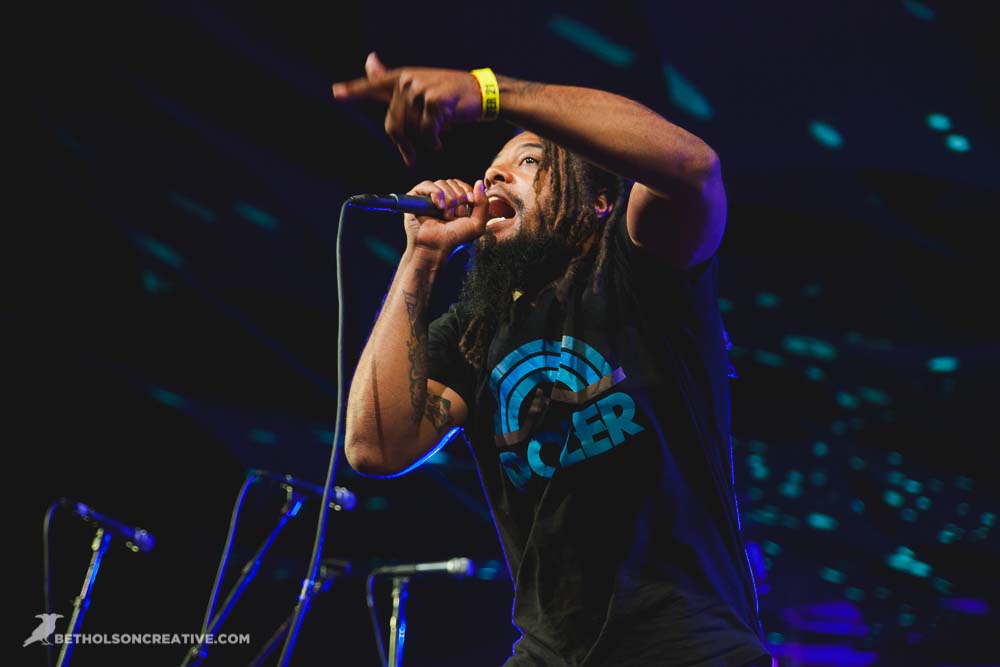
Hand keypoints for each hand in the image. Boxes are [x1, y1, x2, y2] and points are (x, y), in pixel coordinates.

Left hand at [331, 52, 484, 166]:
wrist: (482, 93)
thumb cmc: (449, 95)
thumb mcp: (421, 87)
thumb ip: (393, 82)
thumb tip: (370, 60)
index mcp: (403, 77)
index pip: (374, 84)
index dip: (355, 90)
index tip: (337, 93)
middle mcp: (408, 80)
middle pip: (393, 123)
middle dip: (403, 143)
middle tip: (411, 157)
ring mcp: (420, 89)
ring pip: (410, 130)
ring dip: (423, 141)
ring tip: (436, 139)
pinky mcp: (433, 102)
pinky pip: (426, 133)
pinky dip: (433, 142)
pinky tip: (441, 142)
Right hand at [403, 178, 489, 260]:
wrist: (436, 245)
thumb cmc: (455, 237)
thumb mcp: (477, 224)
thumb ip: (483, 203)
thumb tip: (479, 182)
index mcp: (457, 201)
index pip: (463, 185)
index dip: (467, 193)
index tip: (468, 206)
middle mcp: (443, 197)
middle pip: (454, 182)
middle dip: (458, 198)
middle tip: (456, 215)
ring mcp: (430, 196)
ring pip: (442, 183)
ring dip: (448, 199)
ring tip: (446, 215)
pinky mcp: (417, 197)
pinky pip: (428, 184)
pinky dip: (435, 193)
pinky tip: (438, 206)